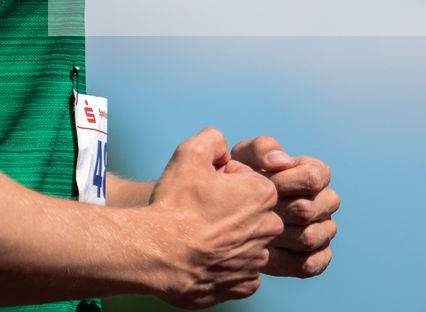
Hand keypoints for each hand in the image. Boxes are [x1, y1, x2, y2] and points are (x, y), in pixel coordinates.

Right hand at [147, 127, 284, 306]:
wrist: (157, 253)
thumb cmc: (175, 204)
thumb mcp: (190, 152)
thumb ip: (214, 139)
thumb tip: (224, 147)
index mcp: (262, 194)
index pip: (246, 180)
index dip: (221, 181)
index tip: (204, 190)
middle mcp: (268, 229)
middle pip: (250, 212)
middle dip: (229, 210)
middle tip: (199, 213)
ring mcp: (257, 260)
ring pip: (246, 242)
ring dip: (228, 239)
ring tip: (199, 237)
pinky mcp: (244, 286)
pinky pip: (240, 271)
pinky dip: (225, 266)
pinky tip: (205, 259)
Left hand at [227, 134, 338, 278]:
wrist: (228, 214)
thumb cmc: (240, 177)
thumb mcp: (244, 156)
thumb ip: (262, 148)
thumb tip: (282, 161)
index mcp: (315, 173)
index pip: (315, 177)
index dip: (287, 181)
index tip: (262, 182)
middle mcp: (325, 202)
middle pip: (310, 209)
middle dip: (277, 209)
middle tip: (255, 211)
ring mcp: (323, 230)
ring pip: (311, 238)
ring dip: (280, 236)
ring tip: (258, 232)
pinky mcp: (315, 258)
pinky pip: (313, 264)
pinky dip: (291, 261)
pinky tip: (269, 254)